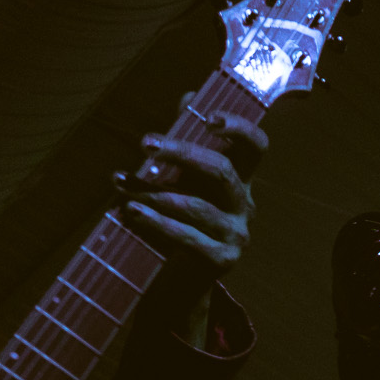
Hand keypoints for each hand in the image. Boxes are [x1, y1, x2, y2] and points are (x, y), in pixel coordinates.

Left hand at [116, 98, 265, 330]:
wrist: (180, 283)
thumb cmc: (179, 223)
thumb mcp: (184, 182)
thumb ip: (187, 141)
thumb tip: (189, 96)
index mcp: (241, 181)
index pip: (256, 147)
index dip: (239, 128)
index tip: (210, 118)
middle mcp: (245, 206)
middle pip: (221, 170)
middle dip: (181, 153)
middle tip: (145, 143)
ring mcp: (236, 235)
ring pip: (197, 206)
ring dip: (155, 192)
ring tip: (122, 186)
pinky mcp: (222, 261)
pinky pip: (187, 237)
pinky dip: (156, 223)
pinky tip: (131, 213)